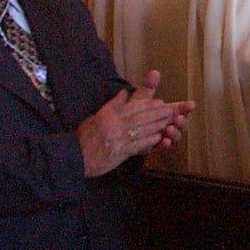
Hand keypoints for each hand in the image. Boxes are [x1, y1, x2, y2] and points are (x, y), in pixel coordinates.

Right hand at [77, 70, 194, 176]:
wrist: (73, 156)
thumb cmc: (84, 138)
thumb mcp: (96, 116)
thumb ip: (112, 105)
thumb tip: (124, 92)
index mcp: (110, 114)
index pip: (135, 106)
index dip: (151, 104)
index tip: (163, 102)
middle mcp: (115, 124)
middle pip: (143, 115)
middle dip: (162, 112)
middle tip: (176, 110)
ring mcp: (118, 138)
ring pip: (143, 129)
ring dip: (160, 125)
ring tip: (173, 122)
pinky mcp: (119, 152)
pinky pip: (138, 145)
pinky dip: (150, 141)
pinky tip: (160, 138)